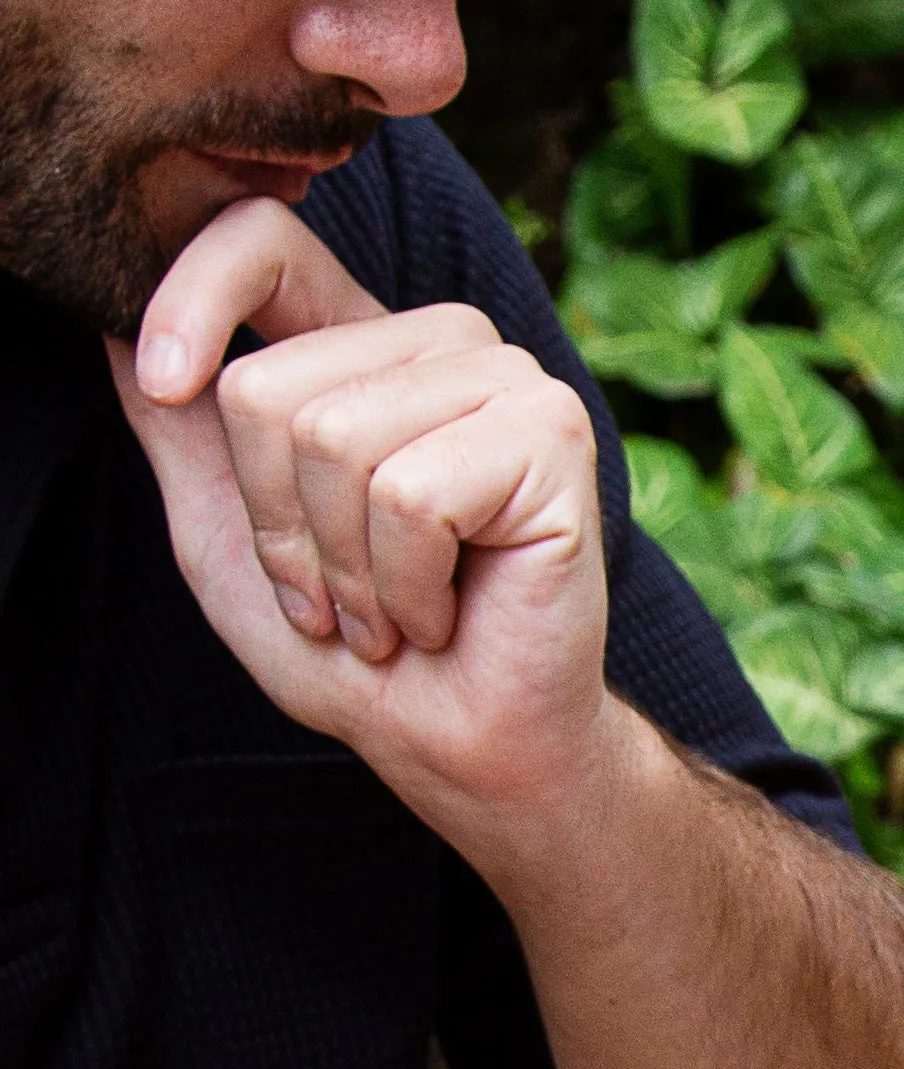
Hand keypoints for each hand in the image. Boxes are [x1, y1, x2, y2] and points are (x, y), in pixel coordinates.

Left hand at [106, 197, 612, 836]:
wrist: (469, 750)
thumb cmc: (364, 661)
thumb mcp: (230, 537)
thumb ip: (182, 433)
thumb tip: (107, 322)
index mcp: (372, 349)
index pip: (264, 240)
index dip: (190, 296)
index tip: (163, 386)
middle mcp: (445, 347)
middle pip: (275, 385)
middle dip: (285, 523)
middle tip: (343, 598)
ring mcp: (510, 383)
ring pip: (336, 438)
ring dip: (348, 566)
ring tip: (395, 616)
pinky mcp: (553, 437)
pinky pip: (410, 493)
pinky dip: (407, 583)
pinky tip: (444, 615)